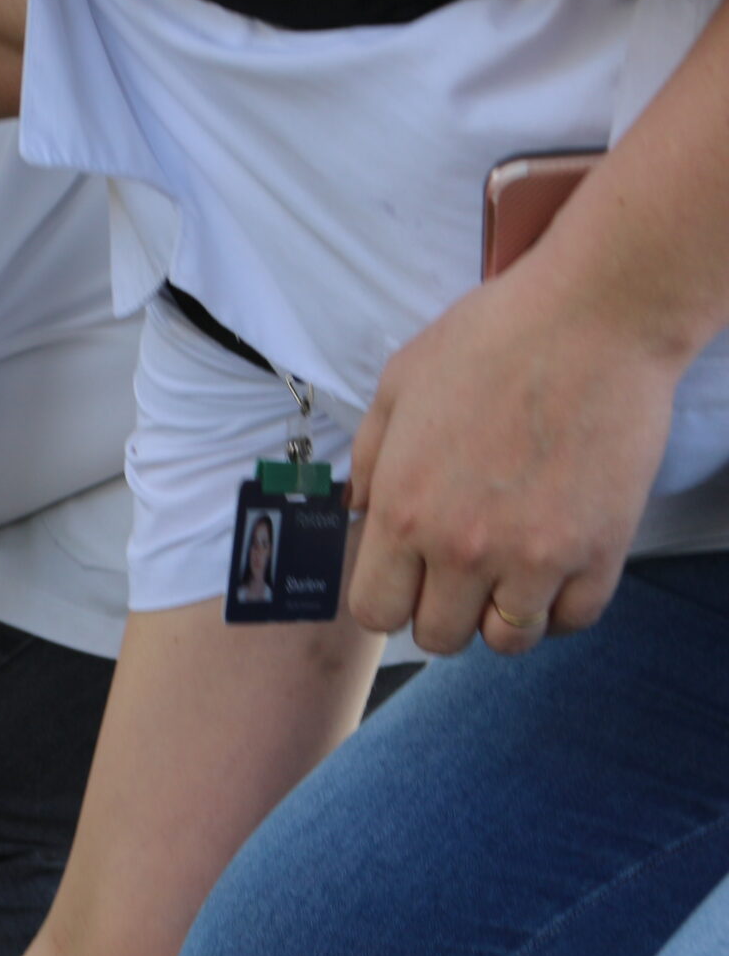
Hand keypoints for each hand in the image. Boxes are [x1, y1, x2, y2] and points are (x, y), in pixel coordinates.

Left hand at [347, 261, 680, 654]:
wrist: (594, 315)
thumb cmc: (492, 338)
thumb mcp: (398, 386)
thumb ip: (369, 459)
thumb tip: (355, 512)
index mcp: (402, 512)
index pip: (375, 612)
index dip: (389, 600)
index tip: (407, 577)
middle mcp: (462, 547)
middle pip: (438, 636)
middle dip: (441, 612)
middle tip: (460, 574)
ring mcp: (534, 555)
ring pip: (506, 640)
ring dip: (501, 616)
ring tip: (508, 574)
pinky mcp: (599, 549)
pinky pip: (572, 620)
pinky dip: (559, 608)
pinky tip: (553, 571)